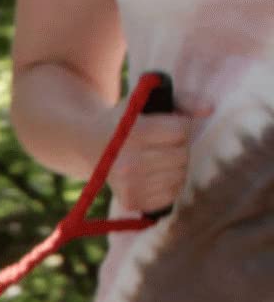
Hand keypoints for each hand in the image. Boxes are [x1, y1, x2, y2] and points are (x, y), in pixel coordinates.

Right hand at [107, 100, 209, 214]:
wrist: (91, 144)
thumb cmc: (128, 119)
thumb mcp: (150, 100)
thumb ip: (184, 99)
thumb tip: (210, 109)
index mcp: (133, 134)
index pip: (182, 131)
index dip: (179, 125)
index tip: (163, 125)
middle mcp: (128, 164)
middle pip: (182, 155)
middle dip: (178, 147)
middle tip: (159, 144)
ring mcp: (128, 186)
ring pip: (180, 176)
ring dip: (175, 166)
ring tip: (157, 159)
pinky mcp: (130, 202)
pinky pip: (171, 196)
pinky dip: (169, 185)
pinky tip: (155, 176)